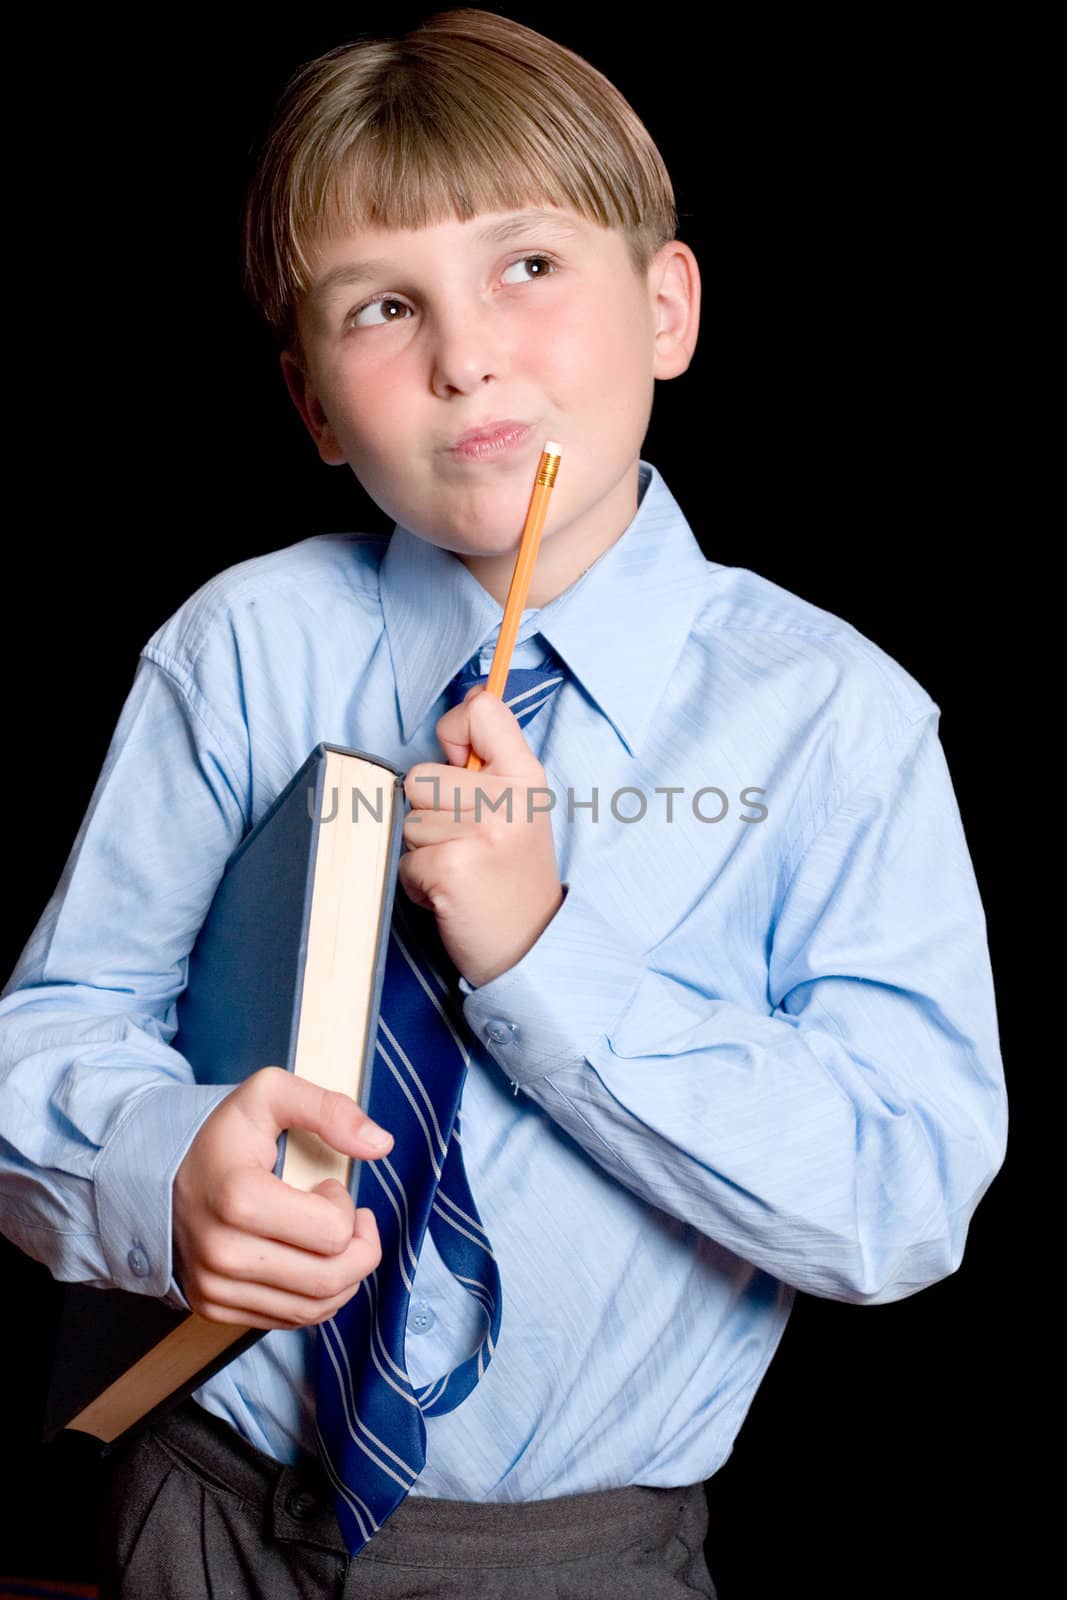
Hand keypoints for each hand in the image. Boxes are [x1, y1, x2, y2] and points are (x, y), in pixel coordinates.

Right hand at [172, 1066, 392, 1330]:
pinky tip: (312, 1262)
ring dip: (346, 1276)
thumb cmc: (224, 1135)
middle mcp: (222, 1252)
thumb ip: (329, 1109)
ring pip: (315, 1308)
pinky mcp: (215, 1308)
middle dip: (362, 1248)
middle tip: (352, 1220)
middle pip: (330, 1278)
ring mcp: (216, 1286)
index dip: (345, 1206)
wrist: (158, 1175)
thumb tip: (381, 1144)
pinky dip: (317, 1297)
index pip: (333, 1232)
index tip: (326, 1186)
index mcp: (238, 1198)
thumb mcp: (271, 1094)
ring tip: (335, 1241)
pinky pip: (289, 1321)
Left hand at [399, 685, 563, 987]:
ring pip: (407, 820)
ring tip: (459, 870)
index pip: (482, 709)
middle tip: (465, 844)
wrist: (532, 948)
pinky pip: (404, 859)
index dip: (454, 730)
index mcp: (527, 776)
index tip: (461, 763)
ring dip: (422, 850)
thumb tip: (466, 701)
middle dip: (428, 813)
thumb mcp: (519, 809)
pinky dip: (417, 882)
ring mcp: (480, 834)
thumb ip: (490, 763)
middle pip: (420, 776)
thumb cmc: (513, 876)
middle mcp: (508, 799)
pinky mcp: (452, 868)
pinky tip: (450, 893)